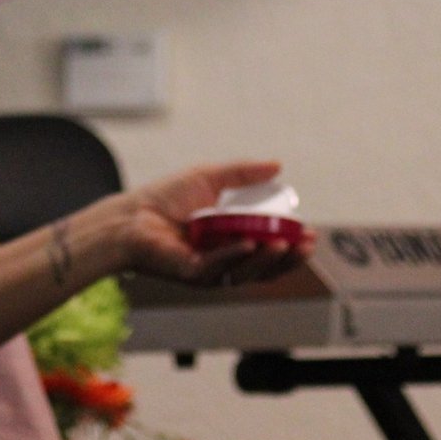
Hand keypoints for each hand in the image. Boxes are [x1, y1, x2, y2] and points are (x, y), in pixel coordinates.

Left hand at [104, 161, 313, 287]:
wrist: (129, 213)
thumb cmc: (165, 199)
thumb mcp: (210, 177)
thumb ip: (243, 174)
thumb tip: (277, 166)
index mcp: (232, 244)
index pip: (269, 253)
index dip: (292, 249)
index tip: (310, 235)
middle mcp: (223, 263)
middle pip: (264, 269)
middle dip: (288, 259)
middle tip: (305, 244)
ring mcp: (207, 271)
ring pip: (244, 272)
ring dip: (265, 260)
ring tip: (281, 243)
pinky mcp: (189, 274)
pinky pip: (216, 268)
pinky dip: (233, 257)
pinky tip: (248, 244)